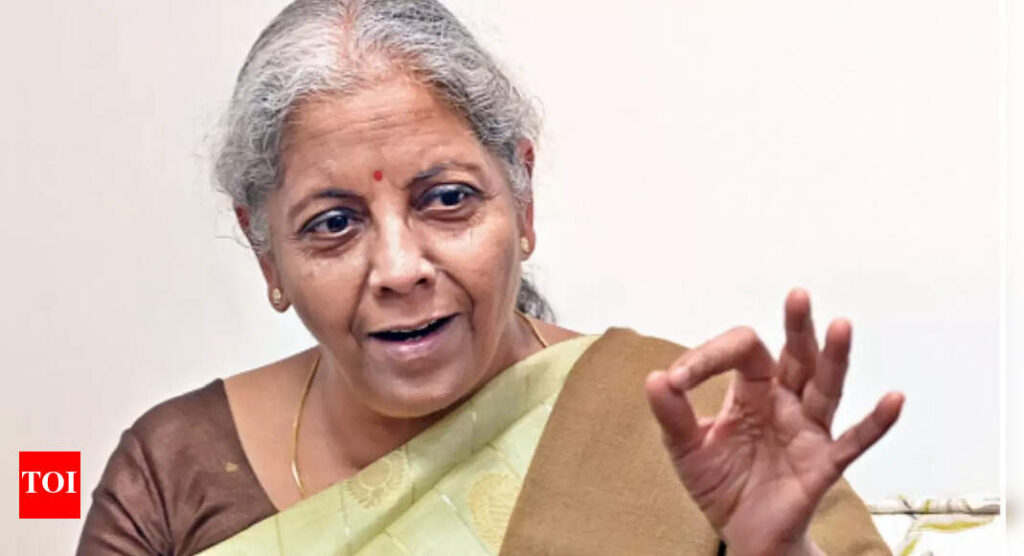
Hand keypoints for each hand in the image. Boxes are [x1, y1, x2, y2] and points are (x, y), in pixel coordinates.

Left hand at [645, 289, 903, 555]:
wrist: (743, 533)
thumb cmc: (720, 482)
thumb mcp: (686, 448)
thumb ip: (671, 415)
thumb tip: (656, 378)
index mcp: (751, 391)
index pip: (740, 354)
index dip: (708, 358)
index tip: (677, 380)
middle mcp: (785, 402)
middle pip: (795, 356)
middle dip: (797, 327)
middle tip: (797, 296)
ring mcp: (807, 431)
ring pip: (826, 388)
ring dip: (834, 359)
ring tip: (842, 325)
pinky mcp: (823, 464)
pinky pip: (854, 441)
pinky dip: (875, 422)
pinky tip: (893, 399)